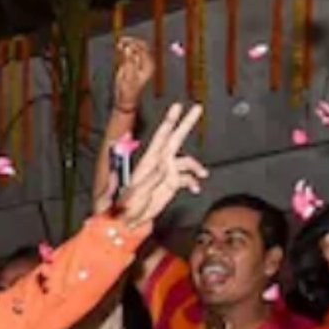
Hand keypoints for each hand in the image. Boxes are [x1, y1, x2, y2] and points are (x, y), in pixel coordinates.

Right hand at [112, 36, 154, 111]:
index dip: (134, 44)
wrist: (125, 100)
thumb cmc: (128, 91)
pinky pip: (130, 53)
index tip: (124, 41)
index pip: (143, 49)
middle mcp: (146, 62)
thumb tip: (128, 49)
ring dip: (127, 45)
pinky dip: (124, 49)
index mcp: (148, 65)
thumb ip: (129, 62)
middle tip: (121, 40)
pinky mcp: (132, 64)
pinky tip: (119, 47)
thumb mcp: (128, 77)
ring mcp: (139, 63)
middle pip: (141, 47)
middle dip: (131, 42)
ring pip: (135, 49)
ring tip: (119, 43)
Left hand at [112, 103, 206, 230]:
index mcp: (148, 163)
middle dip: (186, 124)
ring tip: (202, 175)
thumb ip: (153, 179)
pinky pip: (187, 179)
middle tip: (197, 108)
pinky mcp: (171, 185)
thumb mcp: (137, 193)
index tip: (177, 106)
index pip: (161, 137)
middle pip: (175, 140)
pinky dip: (193, 182)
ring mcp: (166, 174)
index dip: (169, 121)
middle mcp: (159, 164)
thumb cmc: (126, 207)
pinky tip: (195, 188)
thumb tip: (166, 165)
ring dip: (196, 167)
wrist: (129, 222)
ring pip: (186, 162)